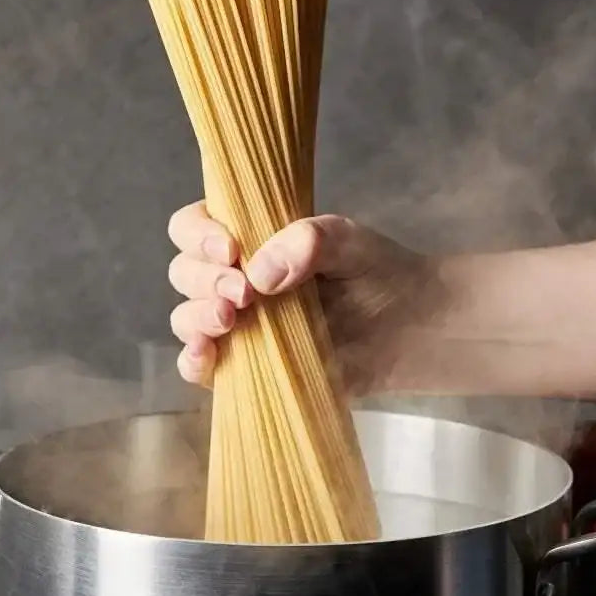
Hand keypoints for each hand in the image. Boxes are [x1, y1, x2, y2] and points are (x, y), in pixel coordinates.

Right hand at [167, 201, 433, 393]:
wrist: (411, 326)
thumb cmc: (376, 273)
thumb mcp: (349, 241)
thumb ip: (308, 242)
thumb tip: (260, 275)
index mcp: (247, 238)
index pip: (193, 227)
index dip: (198, 234)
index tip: (230, 249)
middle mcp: (233, 279)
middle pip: (185, 273)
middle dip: (205, 280)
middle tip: (244, 293)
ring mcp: (237, 326)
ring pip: (186, 319)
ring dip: (197, 317)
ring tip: (231, 319)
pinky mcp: (246, 367)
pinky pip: (202, 368)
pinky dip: (193, 362)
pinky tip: (206, 355)